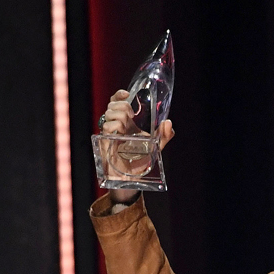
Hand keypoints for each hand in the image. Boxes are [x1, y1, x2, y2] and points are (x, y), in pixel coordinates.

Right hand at [100, 89, 174, 203]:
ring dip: (120, 116)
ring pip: (109, 113)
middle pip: (112, 105)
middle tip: (132, 116)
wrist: (131, 179)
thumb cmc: (140, 161)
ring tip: (126, 127)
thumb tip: (169, 123)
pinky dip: (115, 126)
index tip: (127, 94)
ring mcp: (110, 134)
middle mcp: (116, 126)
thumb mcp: (156, 147)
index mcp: (126, 123)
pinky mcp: (105, 142)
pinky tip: (121, 132)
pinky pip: (107, 127)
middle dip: (123, 106)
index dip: (119, 95)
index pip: (117, 103)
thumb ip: (164, 136)